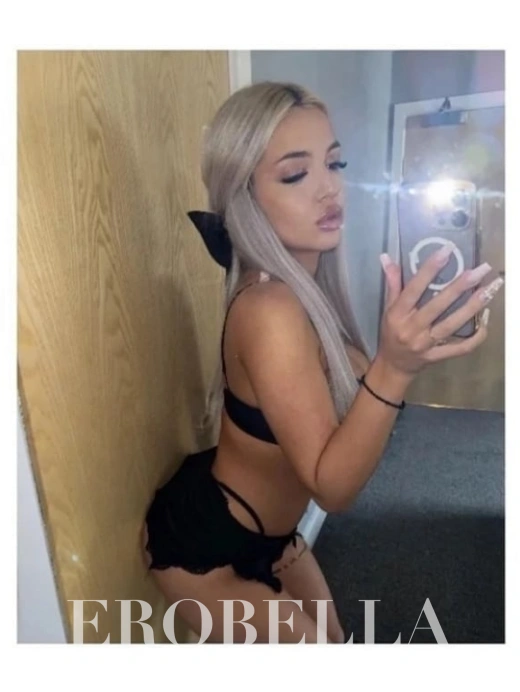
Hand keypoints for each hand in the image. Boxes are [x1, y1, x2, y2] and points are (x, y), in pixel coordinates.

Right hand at [376, 246, 503, 375]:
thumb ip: (392, 283)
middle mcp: (412, 328)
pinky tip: (486, 319)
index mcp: (398, 314)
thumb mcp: (387, 308)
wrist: (393, 366)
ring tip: (490, 289)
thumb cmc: (391, 333)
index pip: (415, 288)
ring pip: (453, 324)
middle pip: (438, 305)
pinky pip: (461, 347)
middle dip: (460, 286)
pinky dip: (476, 336)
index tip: (447, 251)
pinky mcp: (437, 356)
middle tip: (480, 270)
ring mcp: (426, 344)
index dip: (431, 269)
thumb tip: (386, 257)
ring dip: (473, 306)